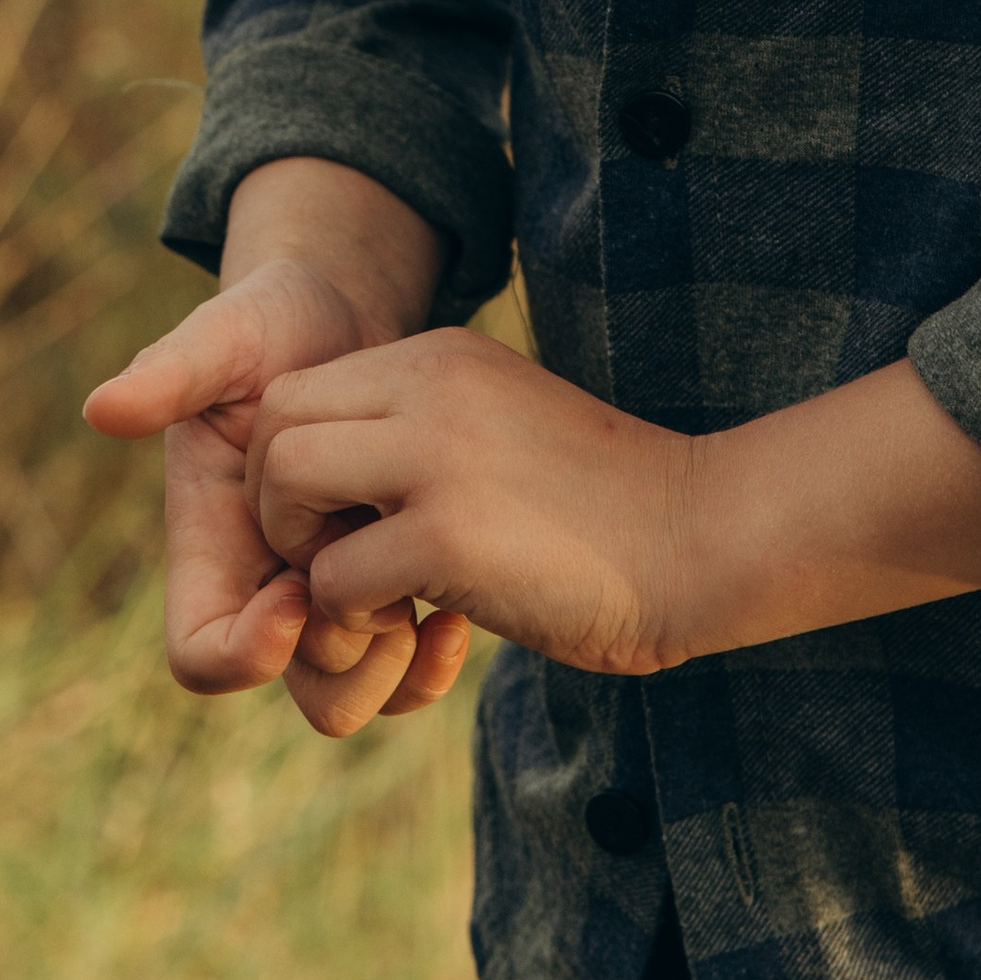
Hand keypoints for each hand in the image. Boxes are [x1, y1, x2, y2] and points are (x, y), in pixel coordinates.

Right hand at [85, 241, 471, 735]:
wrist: (348, 315)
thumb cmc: (273, 323)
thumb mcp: (225, 337)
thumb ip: (170, 372)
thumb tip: (101, 408)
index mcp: (213, 545)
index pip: (200, 651)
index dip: (243, 651)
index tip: (297, 592)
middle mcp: (268, 583)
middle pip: (296, 688)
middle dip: (343, 664)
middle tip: (385, 598)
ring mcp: (334, 589)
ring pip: (356, 689)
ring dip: (394, 669)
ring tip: (429, 601)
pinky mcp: (391, 578)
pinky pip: (408, 666)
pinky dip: (434, 661)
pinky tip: (458, 614)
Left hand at [247, 327, 698, 679]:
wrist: (703, 536)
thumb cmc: (609, 502)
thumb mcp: (504, 426)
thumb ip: (428, 430)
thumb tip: (350, 483)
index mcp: (441, 358)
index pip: (299, 391)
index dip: (298, 463)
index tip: (351, 520)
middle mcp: (428, 387)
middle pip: (276, 426)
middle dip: (283, 505)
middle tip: (344, 557)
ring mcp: (436, 457)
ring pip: (286, 485)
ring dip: (307, 553)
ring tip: (374, 589)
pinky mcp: (448, 536)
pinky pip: (334, 577)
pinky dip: (354, 614)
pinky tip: (422, 621)